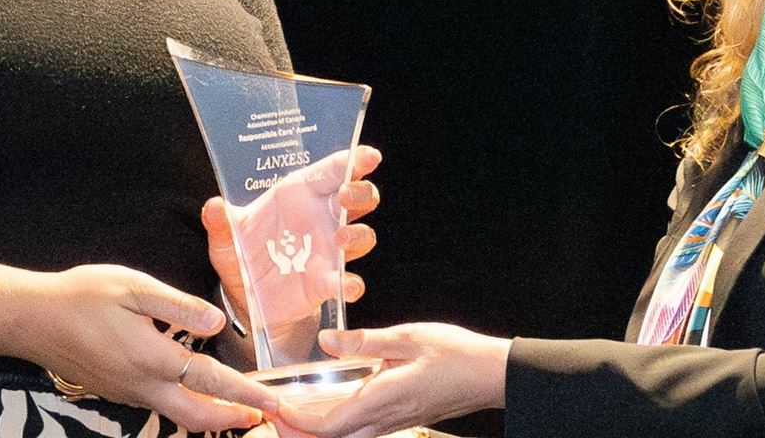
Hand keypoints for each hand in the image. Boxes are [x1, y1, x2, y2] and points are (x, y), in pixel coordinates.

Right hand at [9, 263, 277, 431]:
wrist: (31, 319)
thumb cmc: (82, 296)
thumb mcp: (133, 287)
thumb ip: (178, 306)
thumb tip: (216, 323)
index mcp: (151, 357)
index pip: (210, 381)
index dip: (244, 393)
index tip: (272, 402)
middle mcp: (142, 385)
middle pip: (196, 417)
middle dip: (232, 419)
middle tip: (263, 414)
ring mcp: (127, 393)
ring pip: (177, 416)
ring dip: (209, 415)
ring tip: (236, 406)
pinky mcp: (115, 392)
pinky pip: (157, 406)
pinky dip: (184, 406)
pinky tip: (191, 390)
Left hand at [204, 145, 381, 331]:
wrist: (245, 295)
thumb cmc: (242, 253)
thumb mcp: (226, 237)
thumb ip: (221, 222)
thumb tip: (212, 207)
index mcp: (298, 194)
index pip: (332, 170)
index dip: (355, 160)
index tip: (369, 156)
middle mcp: (320, 219)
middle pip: (358, 197)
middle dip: (360, 192)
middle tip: (345, 196)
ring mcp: (327, 250)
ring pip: (361, 235)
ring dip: (357, 235)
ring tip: (340, 238)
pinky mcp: (326, 282)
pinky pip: (346, 281)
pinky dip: (350, 283)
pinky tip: (348, 284)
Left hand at [276, 324, 509, 437]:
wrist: (489, 375)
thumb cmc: (455, 354)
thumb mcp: (407, 336)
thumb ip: (363, 341)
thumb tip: (326, 341)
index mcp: (383, 398)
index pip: (329, 425)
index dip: (297, 422)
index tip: (276, 408)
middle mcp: (386, 418)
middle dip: (299, 434)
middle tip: (275, 417)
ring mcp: (394, 423)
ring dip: (317, 432)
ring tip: (293, 414)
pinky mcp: (400, 419)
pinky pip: (361, 432)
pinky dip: (336, 427)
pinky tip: (330, 408)